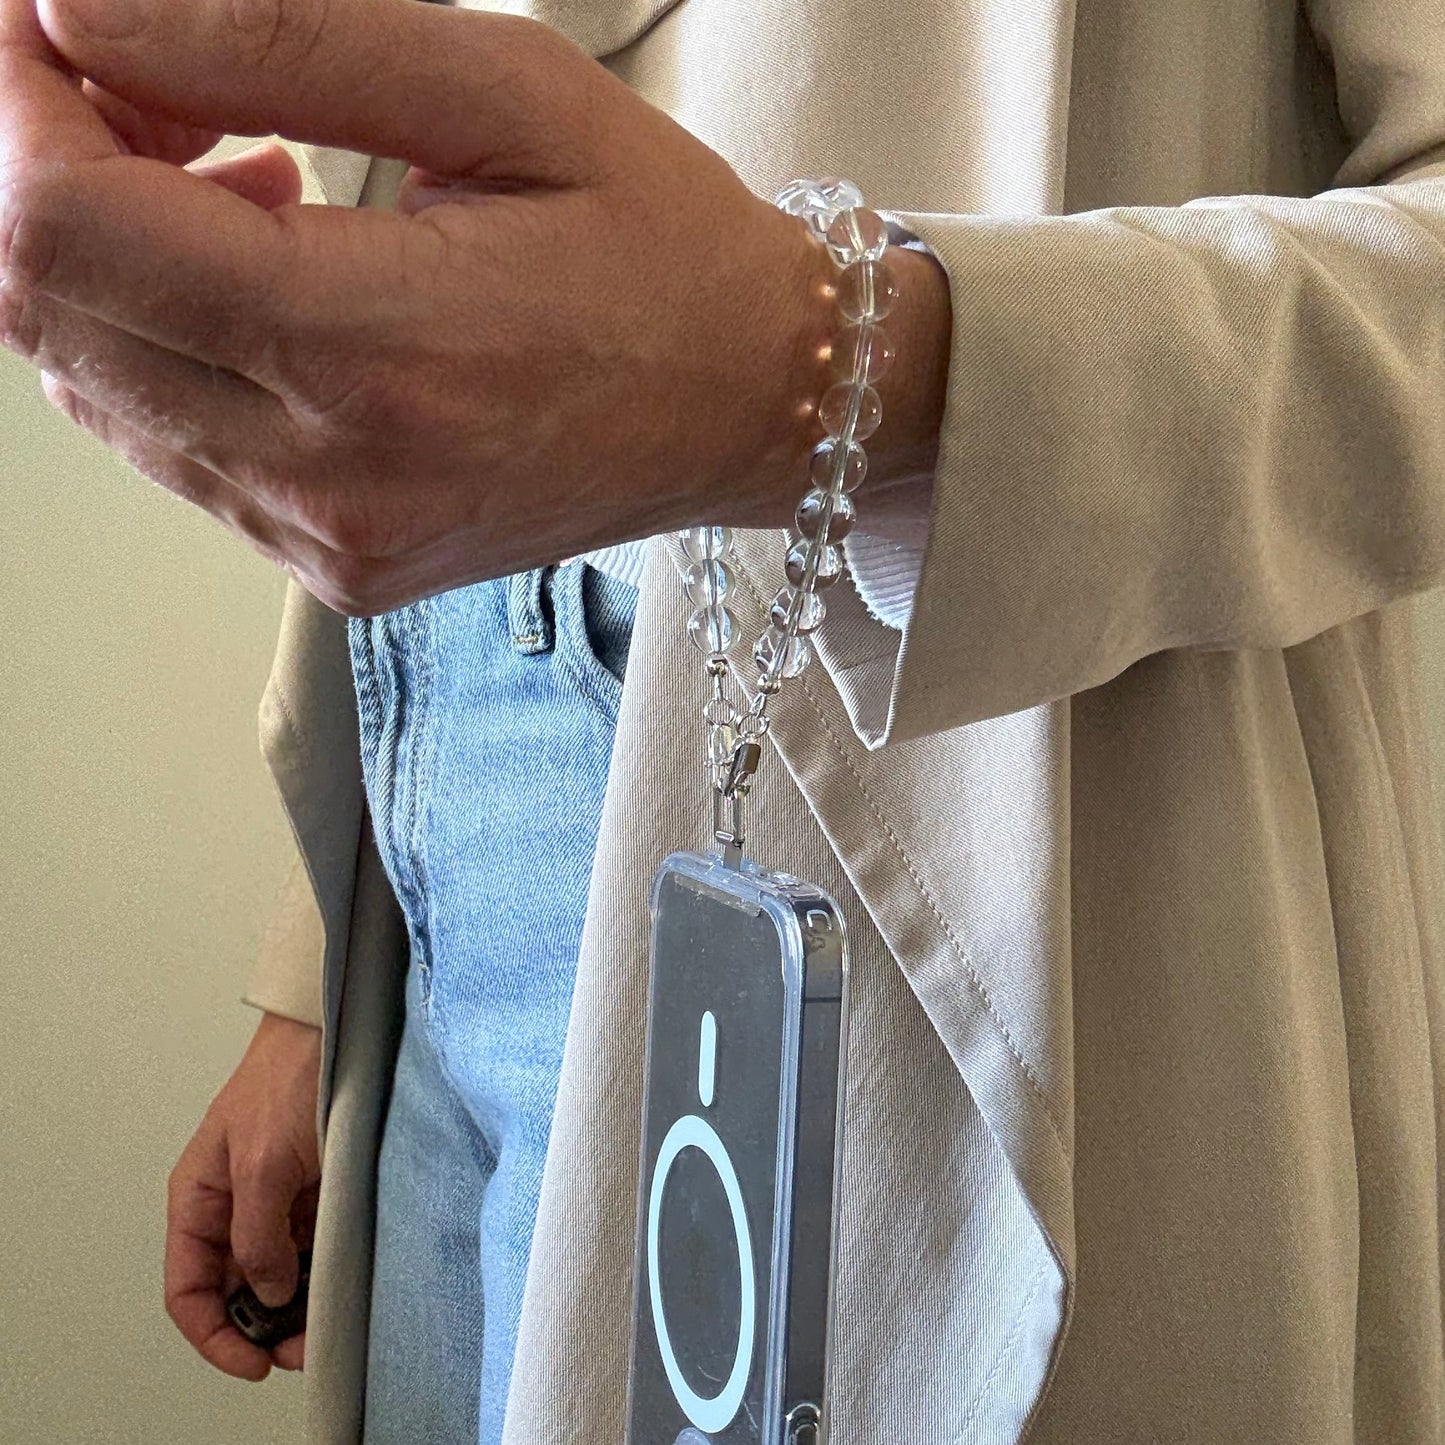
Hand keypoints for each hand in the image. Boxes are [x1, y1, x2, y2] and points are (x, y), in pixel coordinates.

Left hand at [0, 0, 951, 614]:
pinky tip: (268, 283)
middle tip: (150, 81)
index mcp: (379, 349)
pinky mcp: (334, 565)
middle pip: (48, 310)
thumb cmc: (664, 251)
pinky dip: (168, 341)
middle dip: (48, 162)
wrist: (752, 409)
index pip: (63, 229)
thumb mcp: (504, 91)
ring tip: (240, 178)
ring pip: (91, 383)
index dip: (10, 102)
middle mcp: (334, 475)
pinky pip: (170, 446)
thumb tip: (77, 11)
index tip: (51, 22)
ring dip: (109, 255)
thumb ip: (282, 40)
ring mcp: (327, 539)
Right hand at [166, 1011, 321, 1379]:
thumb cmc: (287, 1078)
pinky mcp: (312, 1192)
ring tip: (328, 1321)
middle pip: (235, 1291)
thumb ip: (257, 1234)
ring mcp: (275, 1201)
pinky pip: (311, 1247)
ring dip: (299, 1305)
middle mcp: (233, 1207)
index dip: (214, 1336)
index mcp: (199, 1199)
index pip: (188, 1290)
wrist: (333, 1032)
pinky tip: (342, 1280)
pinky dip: (322, 1271)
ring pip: (278, 1275)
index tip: (254, 1363)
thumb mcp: (262, 1162)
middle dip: (264, 1328)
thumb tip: (269, 1291)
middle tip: (303, 1348)